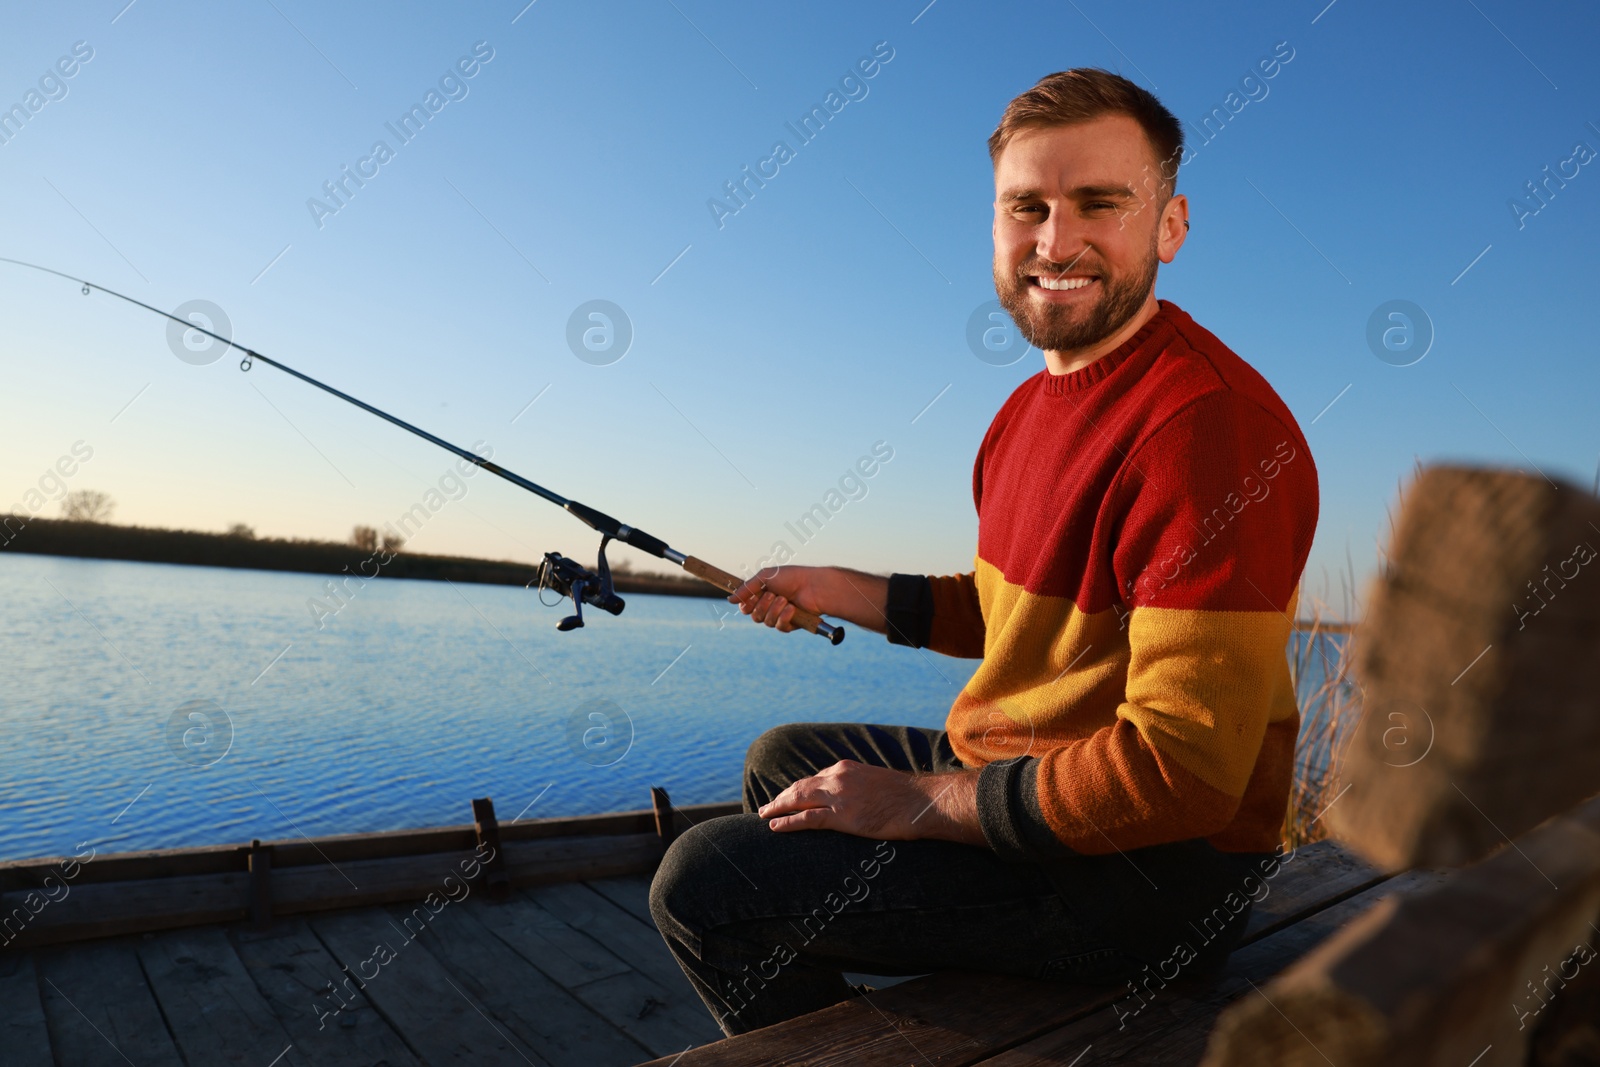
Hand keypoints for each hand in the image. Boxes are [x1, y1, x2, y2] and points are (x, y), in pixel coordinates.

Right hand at [728, 565, 825, 632]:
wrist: (815, 586)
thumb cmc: (792, 577)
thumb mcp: (765, 577)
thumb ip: (746, 588)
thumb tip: (729, 599)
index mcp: (762, 594)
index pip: (746, 606)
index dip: (746, 605)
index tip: (749, 600)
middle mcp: (770, 606)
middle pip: (754, 616)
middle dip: (762, 606)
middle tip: (772, 595)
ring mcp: (780, 615)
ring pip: (766, 622)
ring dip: (774, 610)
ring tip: (785, 600)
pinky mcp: (791, 624)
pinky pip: (780, 627)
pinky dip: (784, 617)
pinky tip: (792, 609)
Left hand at [757, 760, 986, 844]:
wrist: (923, 801)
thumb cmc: (908, 797)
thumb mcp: (879, 784)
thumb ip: (861, 788)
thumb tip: (857, 799)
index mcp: (846, 768)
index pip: (815, 778)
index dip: (799, 789)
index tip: (789, 796)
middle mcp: (837, 778)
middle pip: (800, 786)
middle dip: (783, 796)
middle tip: (768, 806)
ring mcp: (839, 796)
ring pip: (798, 799)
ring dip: (778, 807)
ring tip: (764, 814)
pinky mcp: (842, 816)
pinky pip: (807, 819)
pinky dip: (788, 821)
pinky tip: (774, 826)